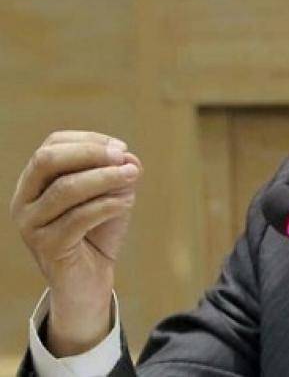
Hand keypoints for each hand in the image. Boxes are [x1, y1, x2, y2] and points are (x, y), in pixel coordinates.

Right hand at [10, 130, 141, 355]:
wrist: (90, 280)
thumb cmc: (98, 231)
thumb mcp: (110, 195)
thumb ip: (117, 173)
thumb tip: (128, 159)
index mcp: (33, 181)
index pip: (52, 145)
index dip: (88, 141)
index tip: (121, 148)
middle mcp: (24, 201)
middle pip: (48, 160)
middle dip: (90, 153)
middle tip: (123, 158)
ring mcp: (31, 225)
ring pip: (65, 189)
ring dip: (105, 178)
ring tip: (133, 176)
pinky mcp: (47, 247)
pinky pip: (78, 218)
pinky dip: (107, 205)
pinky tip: (128, 202)